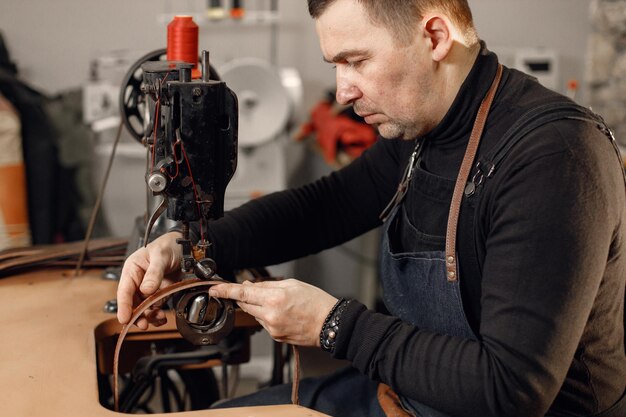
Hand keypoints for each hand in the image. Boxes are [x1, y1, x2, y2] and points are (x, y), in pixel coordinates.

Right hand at [116, 231, 182, 328]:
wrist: (184, 246)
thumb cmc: (168, 246)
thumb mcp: (160, 256)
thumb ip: (154, 273)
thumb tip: (146, 290)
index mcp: (132, 270)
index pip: (124, 290)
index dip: (123, 306)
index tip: (124, 319)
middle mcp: (138, 280)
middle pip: (132, 303)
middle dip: (137, 315)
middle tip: (143, 325)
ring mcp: (148, 288)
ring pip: (143, 307)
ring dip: (149, 316)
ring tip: (159, 319)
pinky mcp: (159, 292)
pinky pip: (155, 307)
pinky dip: (157, 315)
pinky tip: (162, 318)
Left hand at [209, 279, 337, 346]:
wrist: (330, 324)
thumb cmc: (315, 302)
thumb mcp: (292, 284)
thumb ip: (267, 285)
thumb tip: (248, 286)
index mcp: (274, 299)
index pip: (242, 293)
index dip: (225, 291)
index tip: (214, 290)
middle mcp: (270, 315)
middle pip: (245, 304)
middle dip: (244, 296)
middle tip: (251, 288)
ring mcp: (272, 328)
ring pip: (254, 313)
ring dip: (258, 306)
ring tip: (278, 302)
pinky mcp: (275, 336)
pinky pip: (264, 322)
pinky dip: (267, 315)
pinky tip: (281, 312)